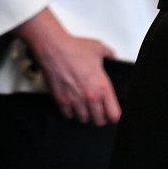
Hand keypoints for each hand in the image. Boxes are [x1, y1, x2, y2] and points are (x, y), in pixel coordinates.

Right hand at [16, 7, 120, 124]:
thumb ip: (109, 53)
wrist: (54, 48)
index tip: (112, 114)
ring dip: (84, 114)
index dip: (113, 115)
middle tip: (97, 110)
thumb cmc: (73, 48)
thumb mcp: (98, 48)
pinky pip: (68, 115)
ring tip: (84, 106)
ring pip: (84, 119)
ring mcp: (75, 100)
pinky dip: (70, 112)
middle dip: (99, 116)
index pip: (114, 114)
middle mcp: (90, 96)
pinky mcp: (62, 101)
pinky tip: (71, 104)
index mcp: (102, 86)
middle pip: (99, 121)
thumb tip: (113, 56)